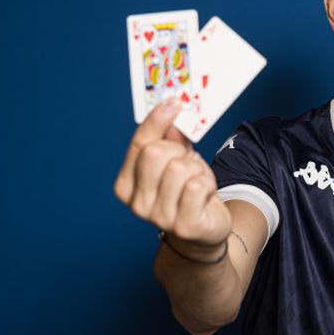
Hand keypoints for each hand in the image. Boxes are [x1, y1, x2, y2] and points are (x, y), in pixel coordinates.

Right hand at [113, 99, 231, 252]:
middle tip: (188, 162)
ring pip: (180, 168)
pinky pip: (197, 186)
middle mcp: (137, 204)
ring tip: (197, 183)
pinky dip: (207, 184)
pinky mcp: (184, 226)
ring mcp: (159, 218)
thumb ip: (171, 139)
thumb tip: (171, 112)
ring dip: (196, 170)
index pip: (139, 144)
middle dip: (179, 151)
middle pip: (156, 153)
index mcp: (126, 185)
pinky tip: (205, 196)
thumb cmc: (186, 193)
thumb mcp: (177, 162)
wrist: (203, 233)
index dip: (156, 120)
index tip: (173, 102)